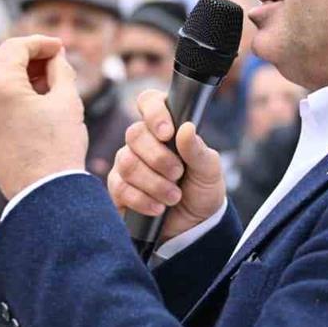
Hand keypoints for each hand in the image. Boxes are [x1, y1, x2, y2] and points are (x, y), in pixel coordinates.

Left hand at [0, 36, 87, 197]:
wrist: (45, 194)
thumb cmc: (60, 148)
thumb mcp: (68, 101)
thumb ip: (61, 69)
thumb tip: (55, 57)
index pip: (15, 48)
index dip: (40, 43)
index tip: (60, 47)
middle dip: (24, 53)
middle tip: (51, 59)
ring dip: (14, 70)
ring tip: (45, 78)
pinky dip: (6, 89)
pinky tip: (32, 95)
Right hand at [108, 89, 225, 242]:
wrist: (194, 225)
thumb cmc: (201, 189)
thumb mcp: (210, 170)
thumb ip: (198, 150)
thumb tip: (186, 128)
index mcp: (165, 127)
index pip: (149, 102)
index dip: (154, 112)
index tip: (167, 133)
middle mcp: (142, 141)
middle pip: (134, 134)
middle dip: (159, 158)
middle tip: (178, 174)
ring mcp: (126, 163)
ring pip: (127, 163)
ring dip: (154, 182)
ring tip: (174, 196)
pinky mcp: (118, 188)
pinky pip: (120, 188)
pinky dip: (142, 200)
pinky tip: (158, 208)